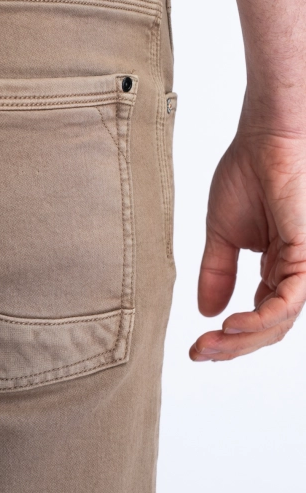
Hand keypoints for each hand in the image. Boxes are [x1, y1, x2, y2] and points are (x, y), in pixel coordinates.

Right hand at [191, 127, 305, 361]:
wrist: (262, 140)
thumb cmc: (246, 175)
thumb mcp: (222, 235)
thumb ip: (216, 273)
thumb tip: (206, 311)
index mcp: (277, 268)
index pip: (259, 317)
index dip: (230, 338)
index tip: (197, 347)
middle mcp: (294, 272)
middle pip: (270, 327)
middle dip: (234, 346)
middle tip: (201, 351)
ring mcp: (303, 266)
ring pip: (280, 322)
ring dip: (244, 338)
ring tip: (212, 343)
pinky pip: (288, 302)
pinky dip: (261, 319)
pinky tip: (234, 324)